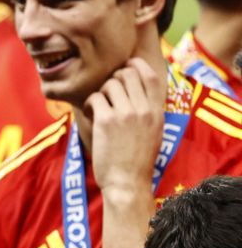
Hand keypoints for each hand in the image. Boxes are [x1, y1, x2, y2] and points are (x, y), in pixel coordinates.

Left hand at [86, 57, 166, 198]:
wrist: (128, 182)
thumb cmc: (138, 161)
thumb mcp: (154, 132)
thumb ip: (148, 112)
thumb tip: (137, 93)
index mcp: (158, 112)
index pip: (151, 76)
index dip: (136, 65)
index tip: (126, 67)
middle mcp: (144, 110)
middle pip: (128, 74)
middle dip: (114, 77)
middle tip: (107, 92)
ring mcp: (125, 114)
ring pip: (110, 83)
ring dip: (100, 91)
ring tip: (98, 105)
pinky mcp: (106, 121)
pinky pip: (94, 97)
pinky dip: (89, 103)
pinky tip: (91, 113)